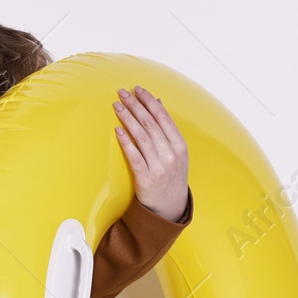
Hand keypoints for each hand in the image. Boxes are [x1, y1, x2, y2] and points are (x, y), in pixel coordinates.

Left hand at [113, 86, 189, 221]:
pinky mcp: (146, 178)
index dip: (149, 101)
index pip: (163, 117)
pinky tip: (117, 129)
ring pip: (141, 136)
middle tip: (122, 92)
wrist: (170, 209)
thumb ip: (167, 129)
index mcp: (180, 145)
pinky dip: (126, 142)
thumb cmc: (171, 176)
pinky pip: (134, 156)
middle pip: (150, 123)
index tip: (137, 89)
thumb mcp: (176, 152)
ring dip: (127, 118)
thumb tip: (158, 102)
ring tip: (117, 105)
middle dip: (135, 105)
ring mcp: (160, 166)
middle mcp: (171, 154)